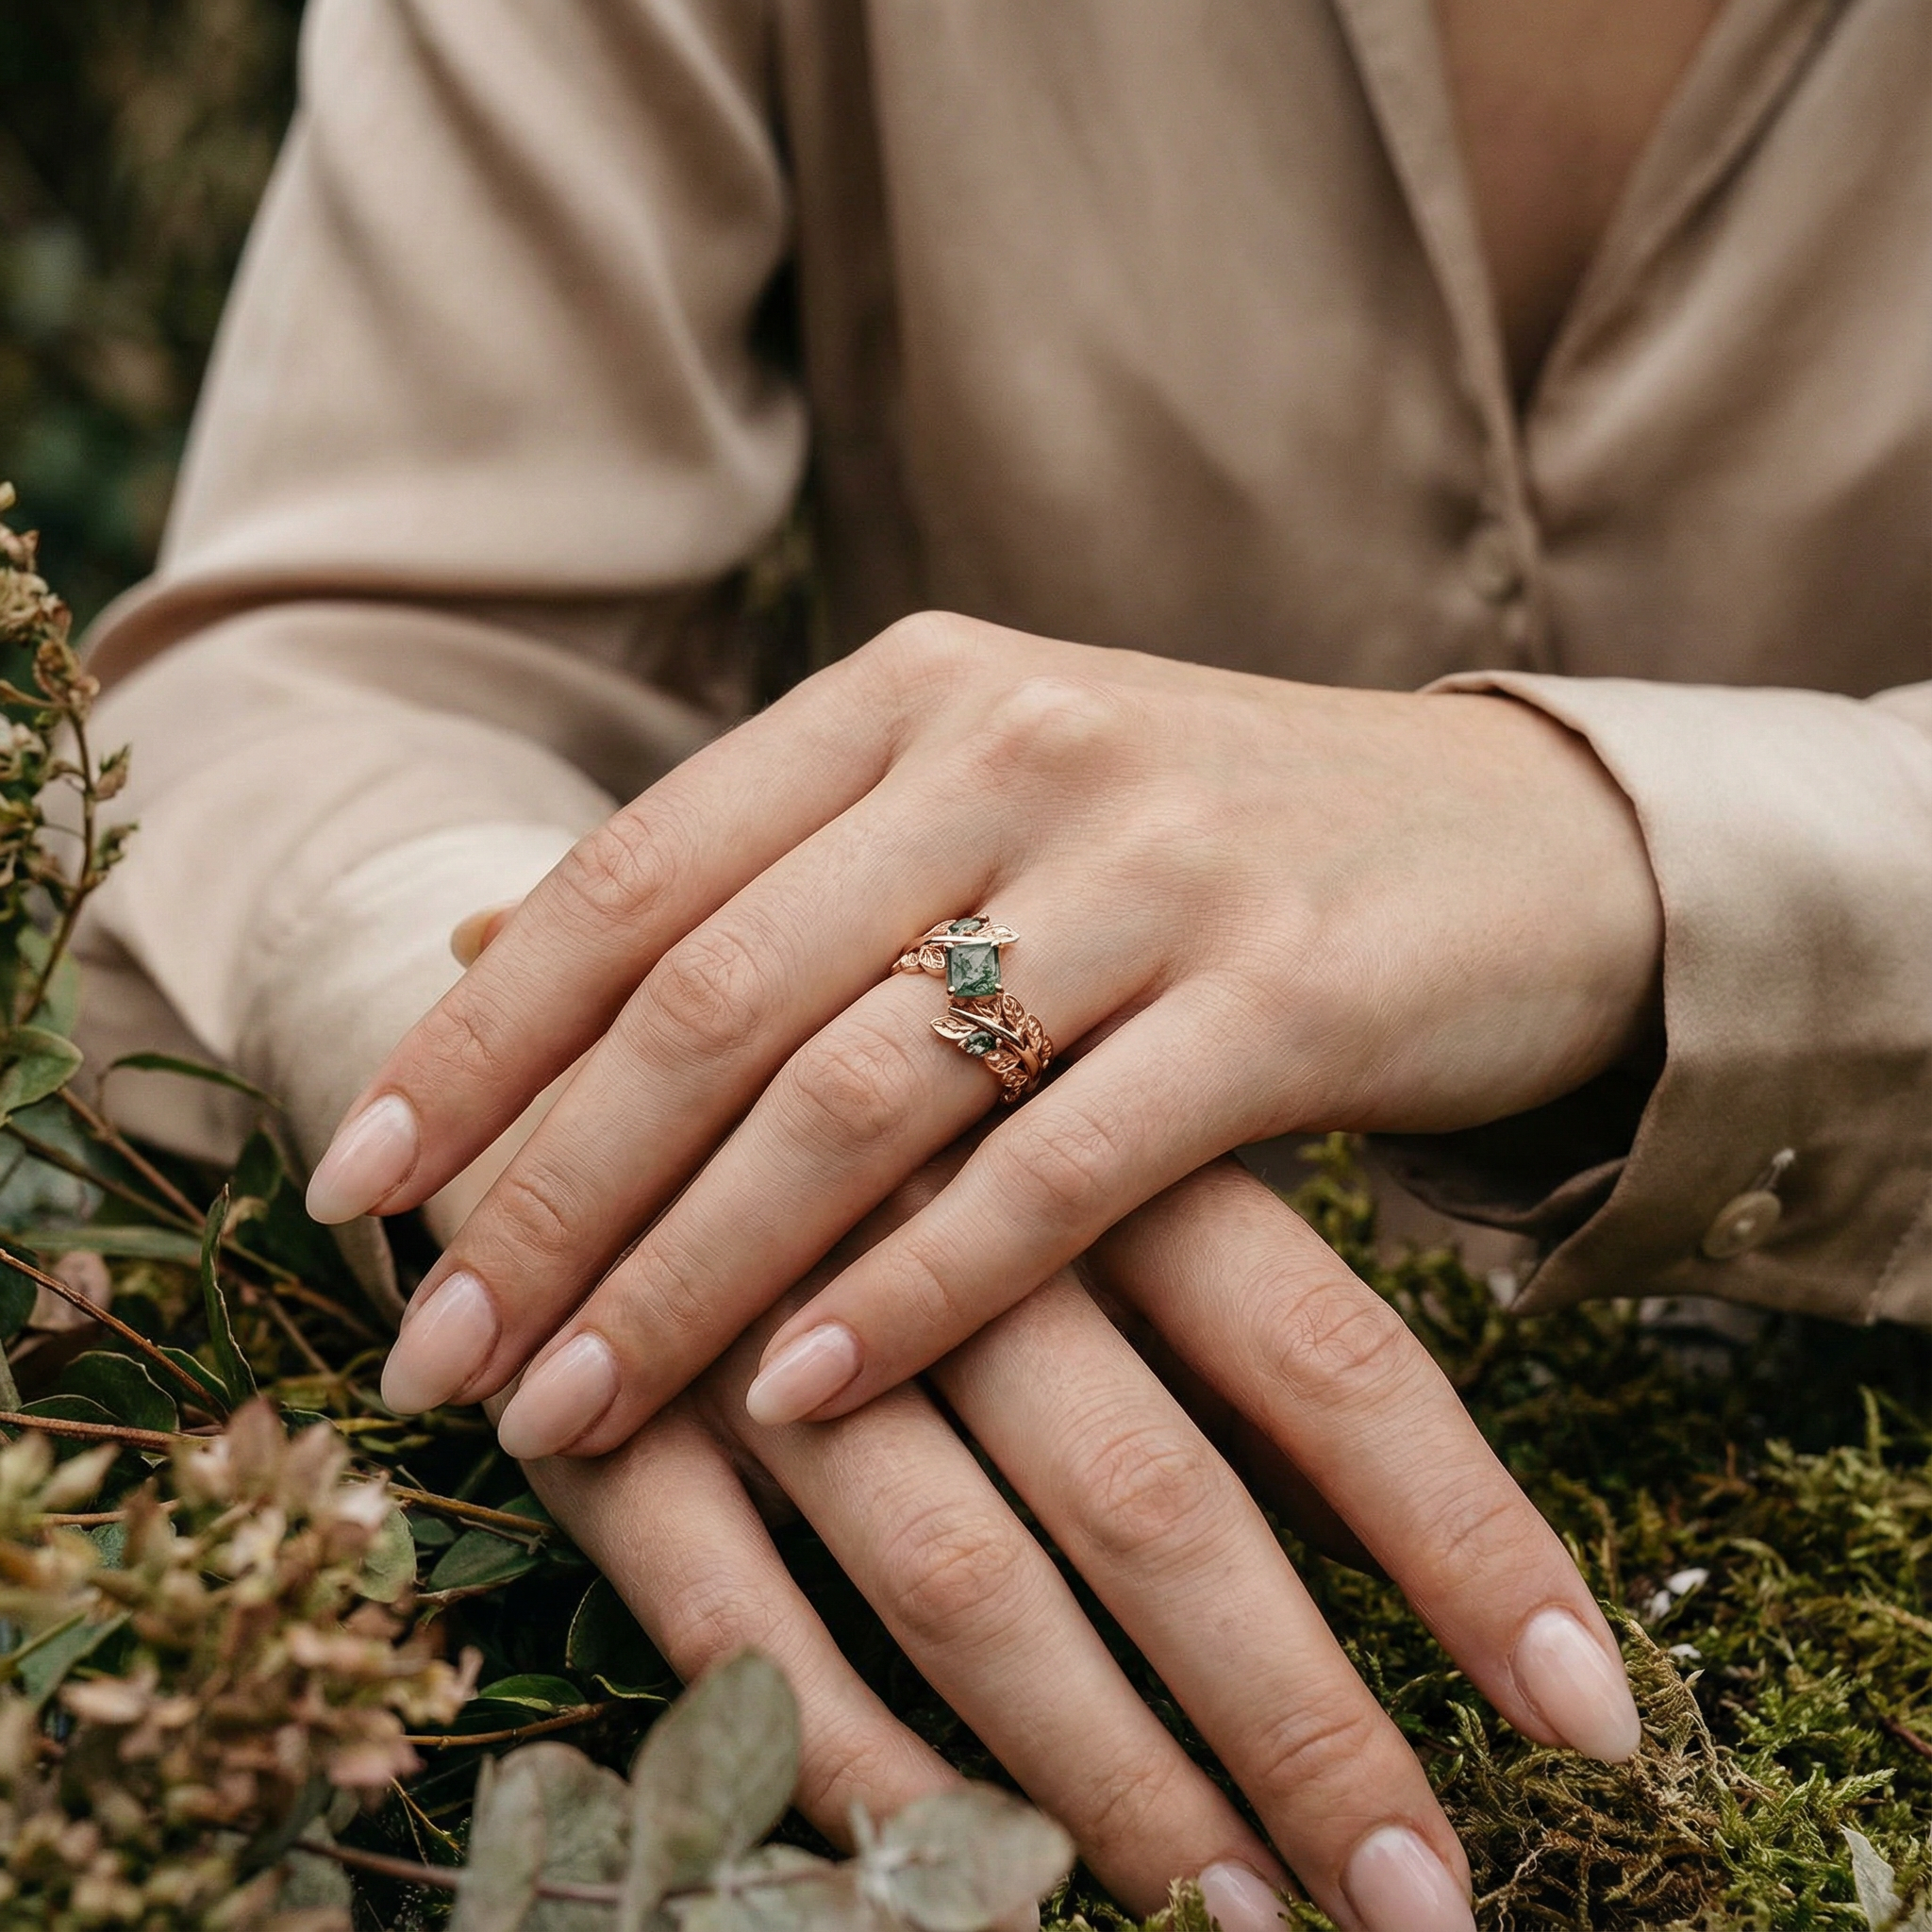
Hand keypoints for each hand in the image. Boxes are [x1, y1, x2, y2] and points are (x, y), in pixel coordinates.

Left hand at [307, 612, 1660, 1451]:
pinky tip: (800, 1402)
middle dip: (548, 1197)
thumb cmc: (1206, 847)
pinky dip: (912, 1295)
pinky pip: (1052, 1174)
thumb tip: (479, 946)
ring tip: (570, 1414)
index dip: (479, 1044)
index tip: (354, 1188)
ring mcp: (1156, 865)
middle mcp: (1016, 744)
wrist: (1512, 844)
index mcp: (913, 690)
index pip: (636, 875)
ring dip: (690, 1275)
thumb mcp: (974, 806)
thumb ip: (750, 872)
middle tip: (435, 1358)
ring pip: (858, 1095)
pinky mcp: (1285, 994)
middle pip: (714, 998)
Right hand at [513, 1158, 1638, 1931]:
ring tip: (1237, 1915)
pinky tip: (958, 1871)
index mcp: (1090, 1137)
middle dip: (1304, 1721)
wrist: (571, 1018)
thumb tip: (1358, 1507)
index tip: (1590, 1713)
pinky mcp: (611, 1411)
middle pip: (1162, 1501)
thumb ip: (1186, 1296)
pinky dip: (853, 1753)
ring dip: (1105, 1772)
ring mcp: (772, 1323)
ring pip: (966, 1582)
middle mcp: (951, 1232)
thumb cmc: (862, 1096)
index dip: (1465, 1536)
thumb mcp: (1042, 1131)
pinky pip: (741, 1621)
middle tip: (1425, 1907)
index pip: (1326, 1350)